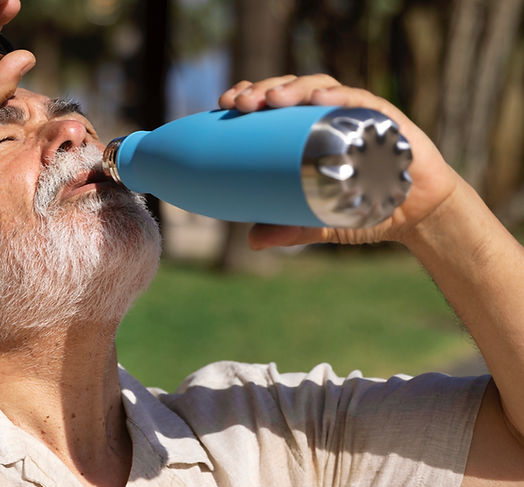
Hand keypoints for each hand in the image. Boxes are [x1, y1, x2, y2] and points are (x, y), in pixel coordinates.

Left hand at [217, 74, 463, 249]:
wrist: (419, 215)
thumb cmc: (367, 208)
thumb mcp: (320, 221)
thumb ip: (290, 229)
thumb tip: (252, 241)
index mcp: (309, 131)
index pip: (274, 103)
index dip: (250, 95)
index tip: (224, 102)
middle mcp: (330, 116)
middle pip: (291, 89)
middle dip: (262, 89)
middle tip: (240, 103)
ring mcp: (358, 113)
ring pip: (320, 87)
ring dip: (294, 88)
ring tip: (272, 99)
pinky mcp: (387, 118)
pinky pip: (361, 100)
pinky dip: (339, 97)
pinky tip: (319, 99)